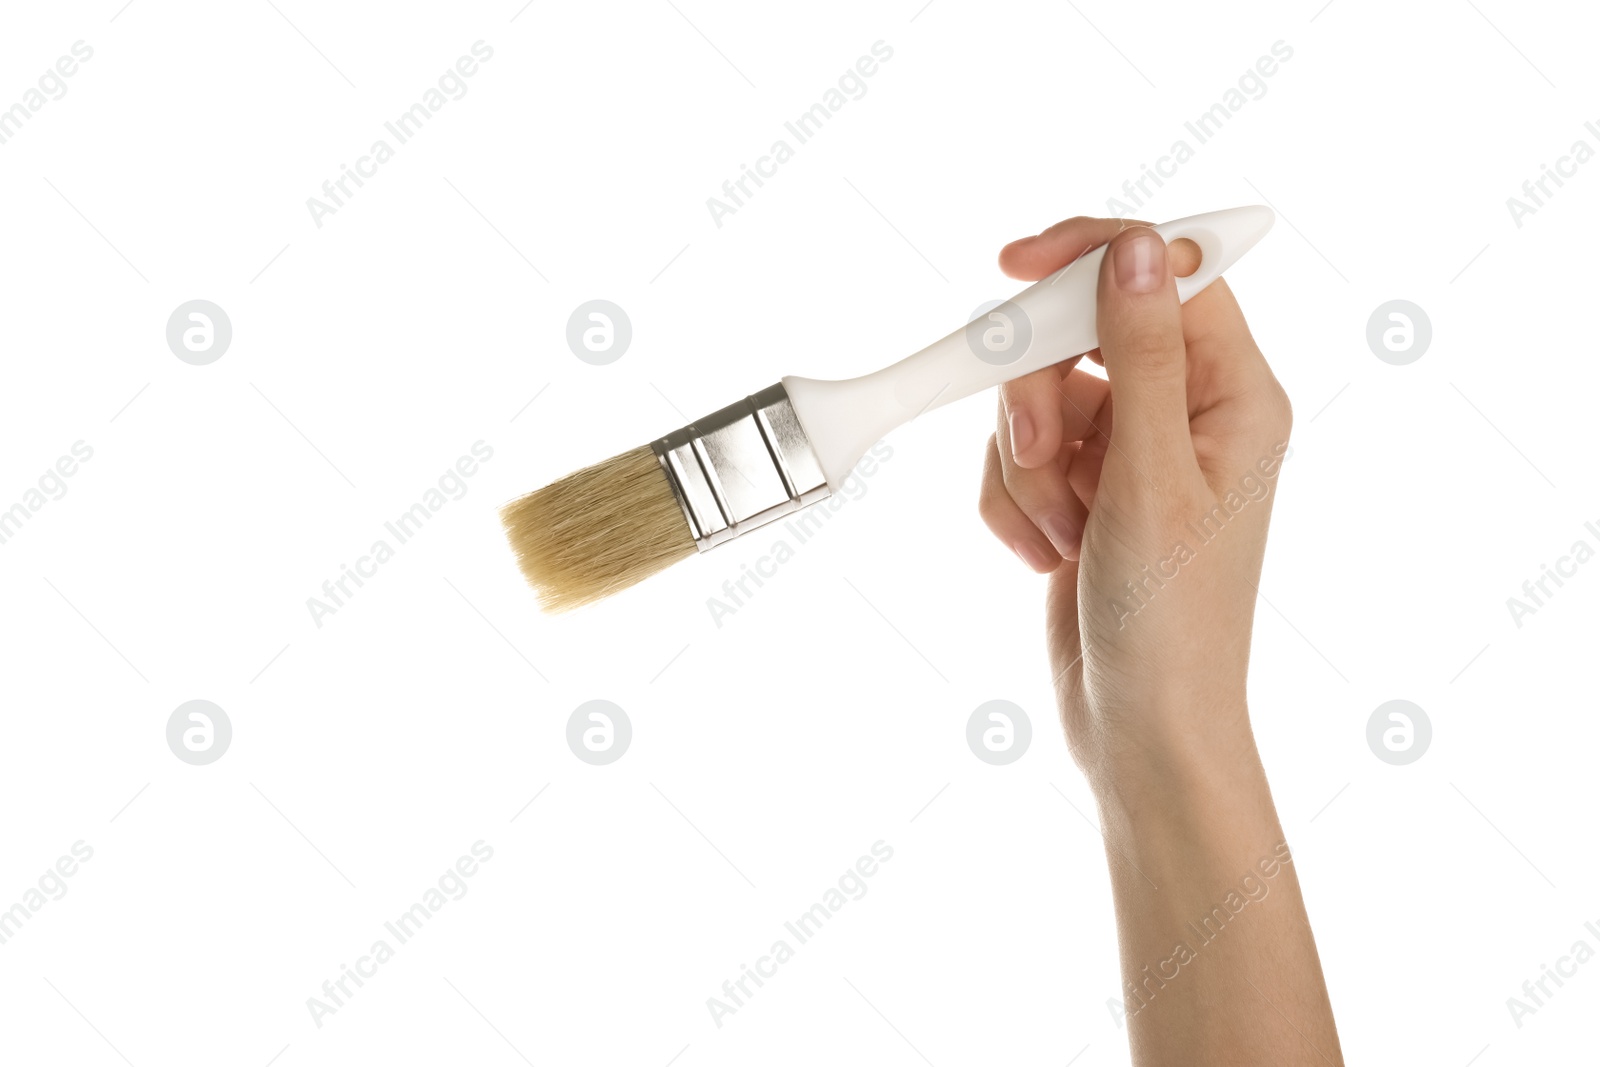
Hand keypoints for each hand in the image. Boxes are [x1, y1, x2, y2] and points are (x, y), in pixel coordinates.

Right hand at [977, 216, 1292, 790]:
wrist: (1138, 728)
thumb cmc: (1170, 622)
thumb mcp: (1150, 481)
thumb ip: (1139, 357)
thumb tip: (1138, 247)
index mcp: (1233, 396)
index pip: (1166, 272)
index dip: (1090, 255)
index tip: (1016, 266)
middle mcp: (1184, 413)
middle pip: (1079, 333)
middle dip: (1039, 398)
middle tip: (1042, 455)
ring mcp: (1128, 452)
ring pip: (1036, 396)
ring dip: (1025, 466)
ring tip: (1061, 533)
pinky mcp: (1080, 489)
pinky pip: (1014, 453)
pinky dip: (1012, 502)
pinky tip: (1046, 554)